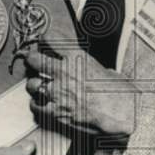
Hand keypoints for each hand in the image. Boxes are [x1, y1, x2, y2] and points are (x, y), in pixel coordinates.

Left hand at [23, 40, 138, 138]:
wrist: (122, 115)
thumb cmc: (120, 94)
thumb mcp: (109, 71)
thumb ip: (93, 69)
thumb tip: (92, 71)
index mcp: (77, 58)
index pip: (51, 39)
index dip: (45, 39)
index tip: (43, 41)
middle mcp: (63, 72)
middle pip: (34, 59)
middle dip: (32, 59)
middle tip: (33, 61)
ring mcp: (57, 92)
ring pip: (32, 84)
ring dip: (35, 84)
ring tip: (39, 86)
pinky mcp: (56, 112)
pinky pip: (36, 106)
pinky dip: (37, 104)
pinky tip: (42, 103)